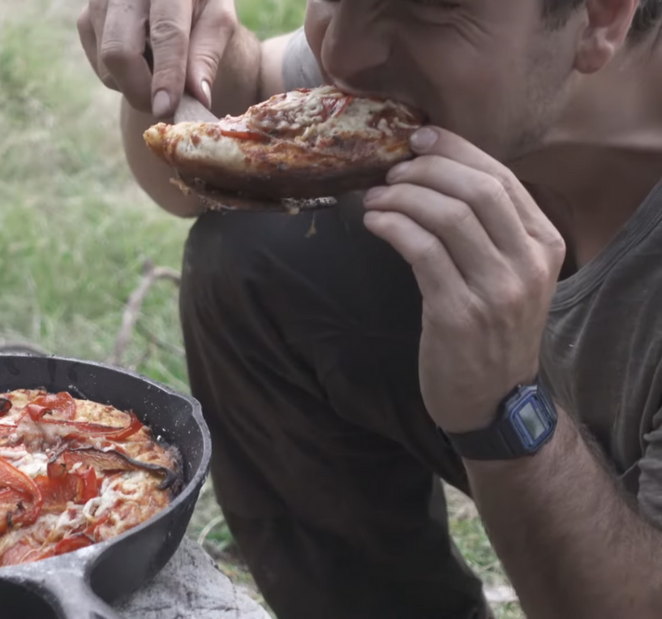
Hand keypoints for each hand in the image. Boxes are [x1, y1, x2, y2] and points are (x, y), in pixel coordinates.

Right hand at [76, 0, 236, 116]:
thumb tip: (199, 97)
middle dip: (140, 90)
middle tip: (164, 109)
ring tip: (160, 70)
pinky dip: (122, 77)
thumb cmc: (200, 10)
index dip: (167, 73)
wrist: (173, 1)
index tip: (166, 107)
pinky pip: (99, 67)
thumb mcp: (218, 22)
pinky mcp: (85, 19)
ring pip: (108, 64)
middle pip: (119, 51)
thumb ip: (208, 55)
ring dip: (135, 84)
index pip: (165, 31)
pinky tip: (141, 60)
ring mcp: (99, 1)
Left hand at [362, 128, 565, 433]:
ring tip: (375, 197)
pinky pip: (422, 252)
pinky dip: (394, 227)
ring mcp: (495, 290)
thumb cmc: (491, 330)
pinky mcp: (457, 314)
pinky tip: (375, 222)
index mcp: (544, 245)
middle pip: (477, 190)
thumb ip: (489, 230)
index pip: (502, 178)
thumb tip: (436, 175)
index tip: (420, 138)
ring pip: (448, 216)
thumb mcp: (510, 275)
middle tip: (391, 170)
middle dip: (427, 169)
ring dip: (402, 197)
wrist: (492, 400)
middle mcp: (527, 264)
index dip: (456, 151)